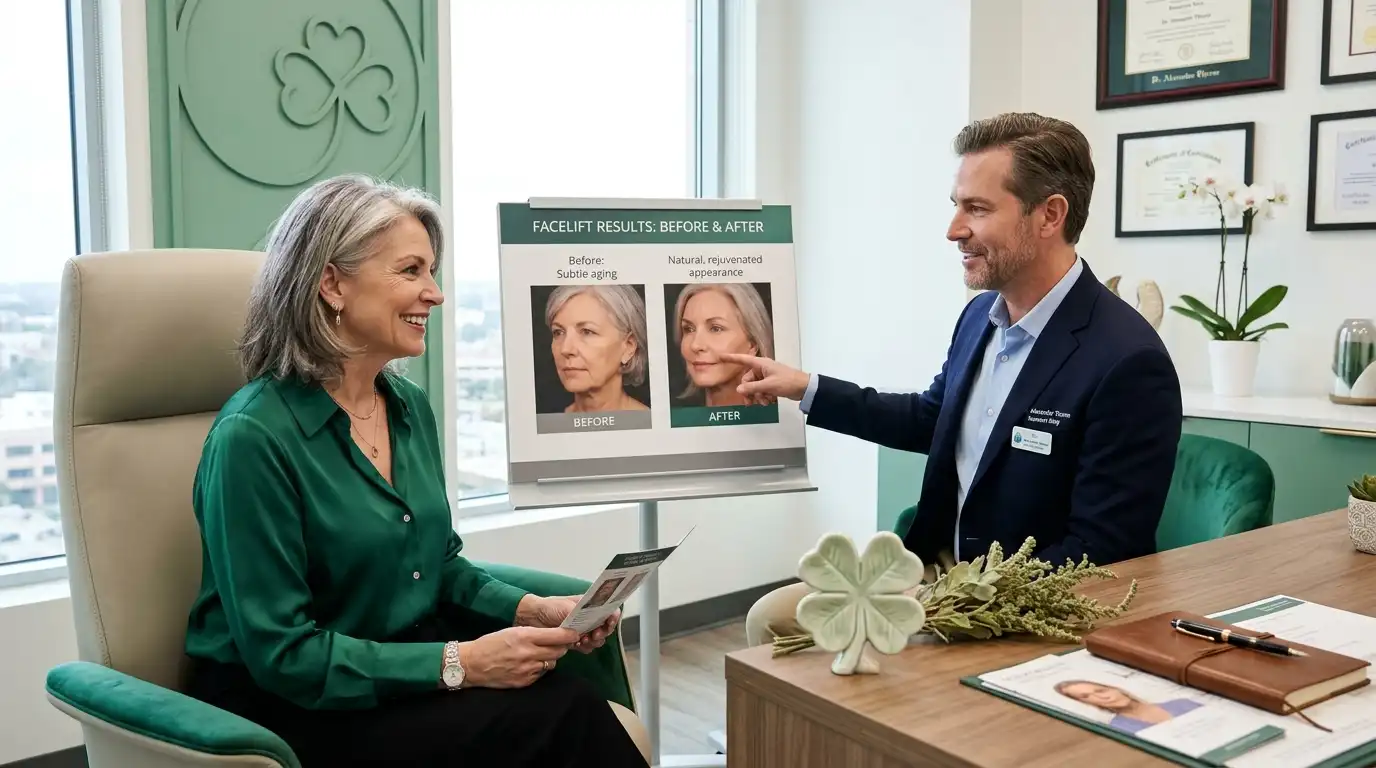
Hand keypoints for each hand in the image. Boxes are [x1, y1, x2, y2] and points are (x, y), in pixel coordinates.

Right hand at [456, 626, 577, 688]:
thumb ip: (534, 634)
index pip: (558, 636)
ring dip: (550, 658)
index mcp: (525, 636)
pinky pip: (541, 673)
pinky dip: (539, 668)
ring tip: (538, 654)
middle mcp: (528, 653)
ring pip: (552, 662)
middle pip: (559, 650)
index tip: (575, 633)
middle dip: (562, 646)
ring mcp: (527, 669)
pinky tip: (528, 665)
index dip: (569, 634)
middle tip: (559, 643)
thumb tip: (556, 636)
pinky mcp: (525, 682)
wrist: (471, 665)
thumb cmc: (491, 644)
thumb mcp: (512, 631)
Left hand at [517, 595, 619, 653]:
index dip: (612, 616)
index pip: (608, 610)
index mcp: (590, 605)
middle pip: (605, 627)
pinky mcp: (574, 641)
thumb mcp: (568, 606)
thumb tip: (595, 618)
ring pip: (597, 639)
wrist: (533, 617)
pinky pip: (586, 647)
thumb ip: (584, 612)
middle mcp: (589, 618)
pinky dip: (584, 647)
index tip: (610, 621)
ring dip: (593, 641)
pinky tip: (576, 645)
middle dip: (603, 632)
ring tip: (583, 640)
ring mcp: (582, 630)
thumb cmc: (551, 606)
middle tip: (594, 634)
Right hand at [713, 353, 810, 404]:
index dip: (730, 358)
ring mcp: (766, 377)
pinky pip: (760, 391)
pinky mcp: (770, 384)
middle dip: (749, 392)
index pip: (742, 359)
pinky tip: (770, 401)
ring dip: (757, 396)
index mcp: (761, 364)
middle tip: (752, 402)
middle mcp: (762, 369)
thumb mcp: (768, 386)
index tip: (719, 356)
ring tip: (765, 402)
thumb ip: (752, 388)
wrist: (804, 388)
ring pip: (753, 387)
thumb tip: (738, 390)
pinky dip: (763, 397)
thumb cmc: (788, 382)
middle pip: (746, 380)